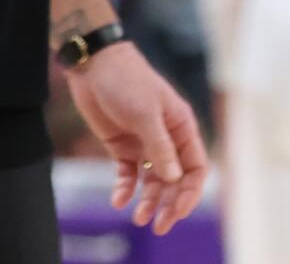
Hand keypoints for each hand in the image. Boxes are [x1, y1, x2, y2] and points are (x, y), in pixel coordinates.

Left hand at [64, 43, 209, 234]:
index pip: (195, 167)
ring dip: (149, 200)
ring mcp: (145, 142)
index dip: (190, 192)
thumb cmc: (127, 81)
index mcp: (181, 127)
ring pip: (154, 181)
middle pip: (176, 180)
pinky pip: (129, 174)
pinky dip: (126, 189)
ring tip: (138, 218)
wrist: (94, 64)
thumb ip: (160, 146)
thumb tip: (174, 179)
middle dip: (170, 203)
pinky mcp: (123, 145)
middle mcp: (167, 138)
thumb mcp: (146, 113)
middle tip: (158, 226)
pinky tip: (119, 201)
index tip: (178, 211)